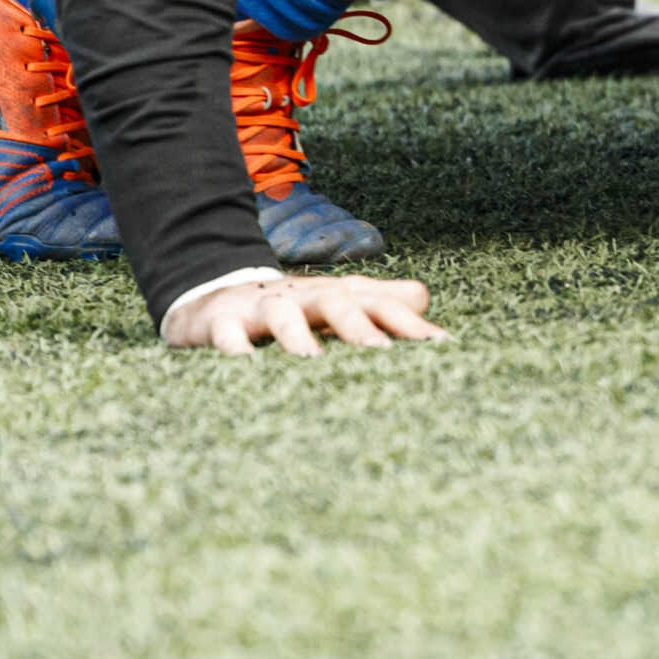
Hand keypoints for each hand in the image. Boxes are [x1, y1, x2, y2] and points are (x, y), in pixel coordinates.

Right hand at [161, 275, 442, 355]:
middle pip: (337, 303)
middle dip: (359, 326)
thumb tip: (433, 314)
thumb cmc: (297, 309)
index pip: (381, 303)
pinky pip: (226, 334)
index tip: (440, 346)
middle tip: (381, 353)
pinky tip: (244, 367)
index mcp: (340, 295)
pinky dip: (233, 348)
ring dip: (297, 336)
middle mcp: (306, 297)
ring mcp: (264, 308)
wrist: (218, 291)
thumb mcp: (341, 304)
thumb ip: (384, 305)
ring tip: (311, 361)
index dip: (410, 322)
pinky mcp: (221, 321)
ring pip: (283, 316)